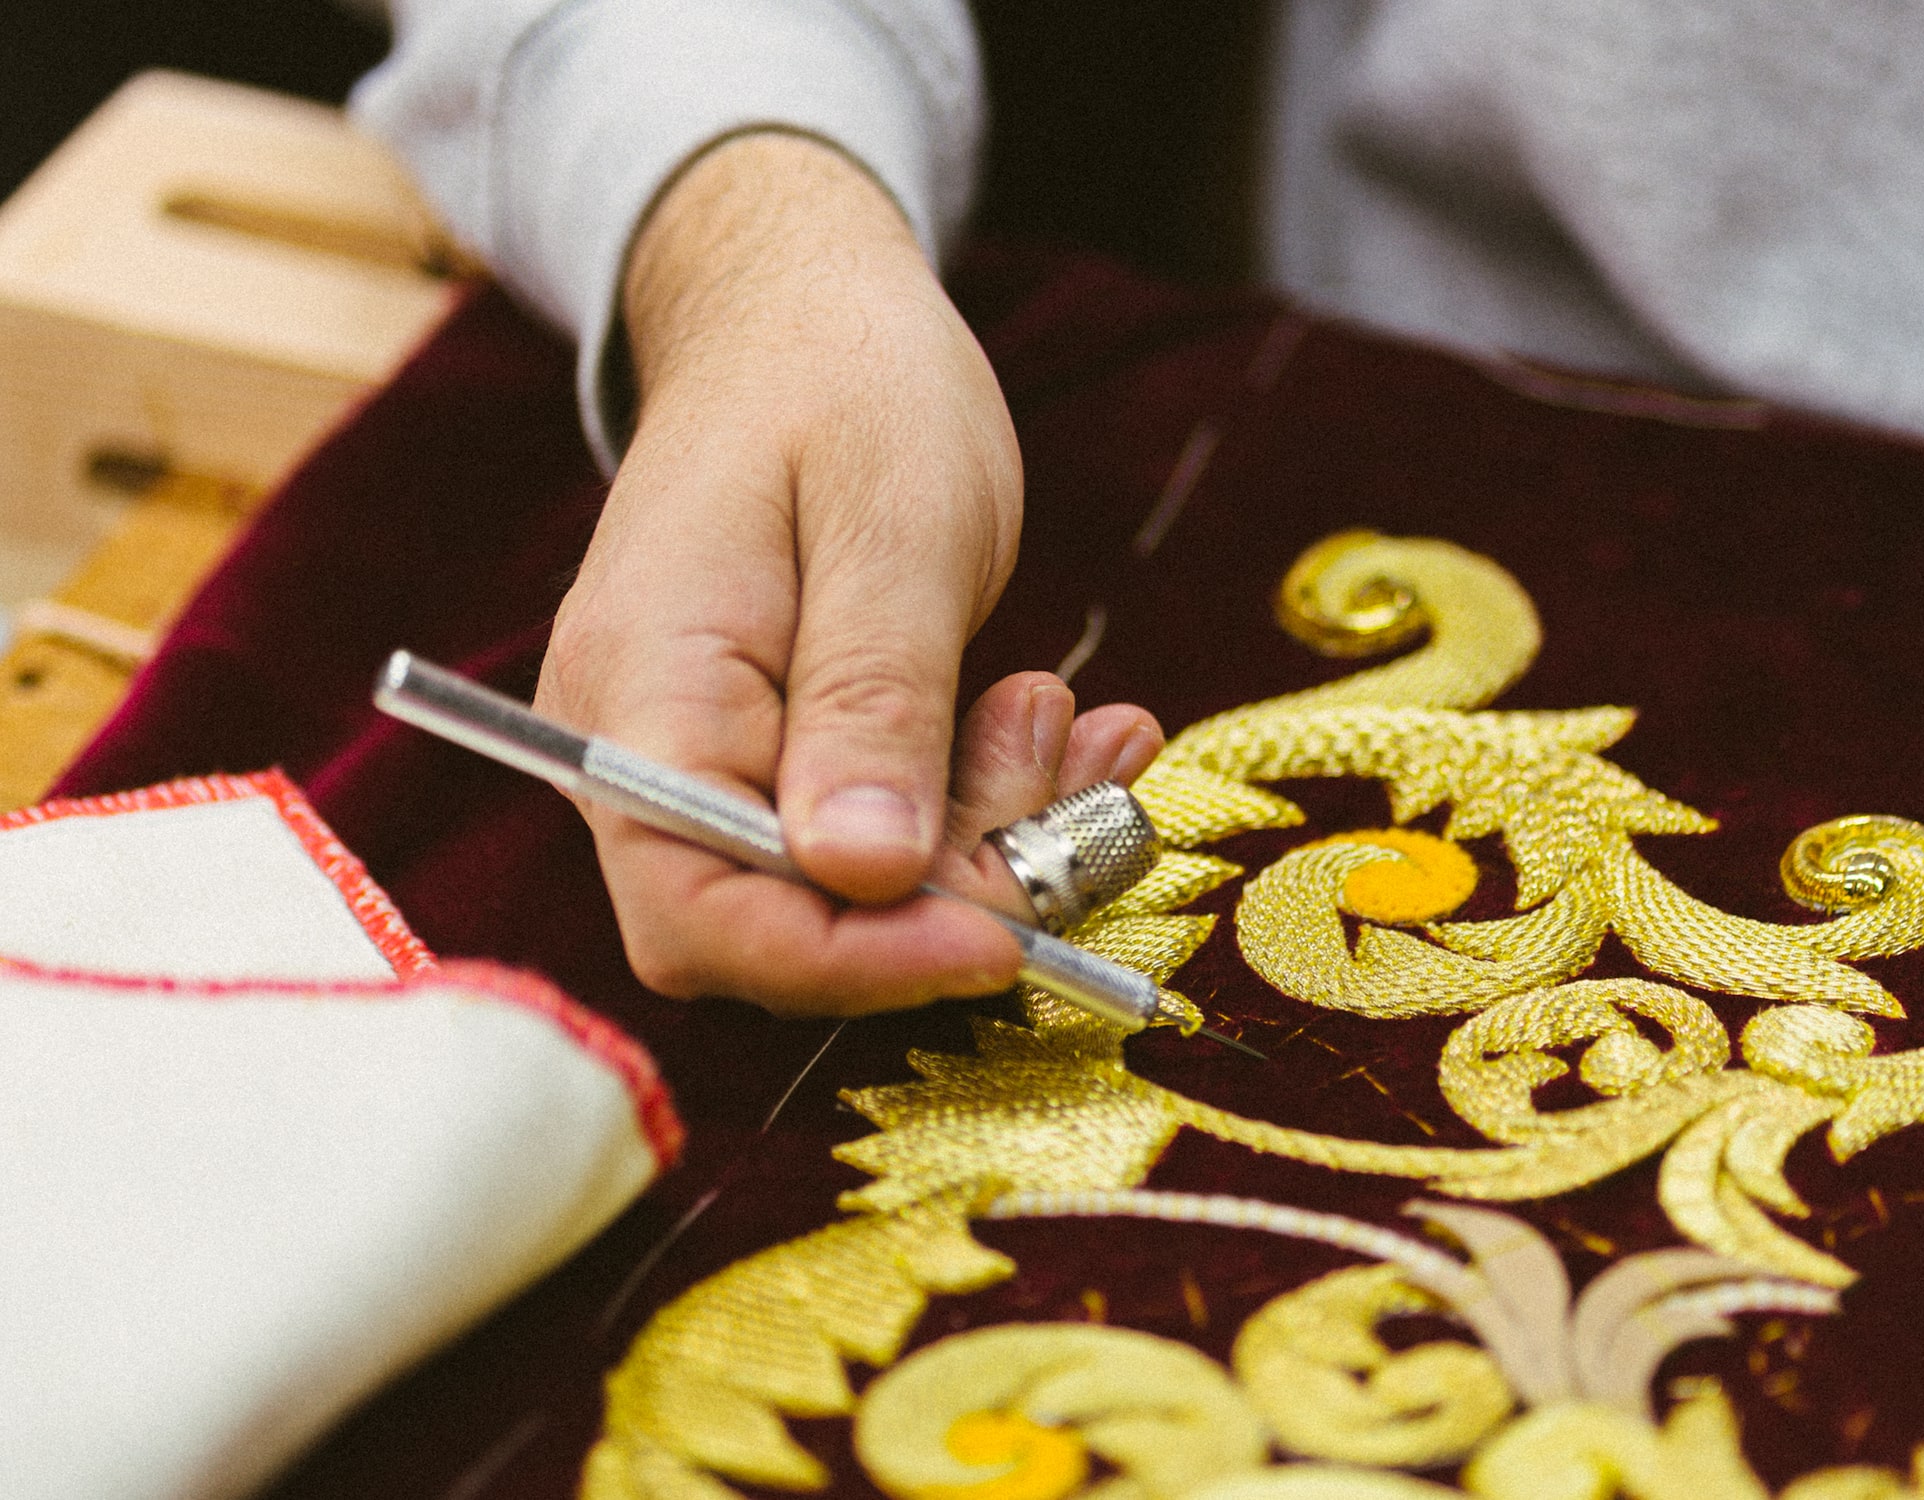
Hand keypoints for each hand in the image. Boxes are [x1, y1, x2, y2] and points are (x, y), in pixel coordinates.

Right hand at [536, 133, 1161, 1015]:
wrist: (803, 315)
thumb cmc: (845, 382)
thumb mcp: (893, 520)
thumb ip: (870, 699)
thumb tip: (864, 875)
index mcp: (644, 690)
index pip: (705, 912)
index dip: (853, 960)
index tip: (1005, 937)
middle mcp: (647, 751)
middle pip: (779, 926)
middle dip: (943, 891)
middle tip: (1057, 767)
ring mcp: (708, 759)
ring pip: (849, 893)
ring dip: (985, 839)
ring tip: (1065, 717)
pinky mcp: (779, 756)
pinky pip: (880, 835)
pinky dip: (982, 807)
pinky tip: (1059, 734)